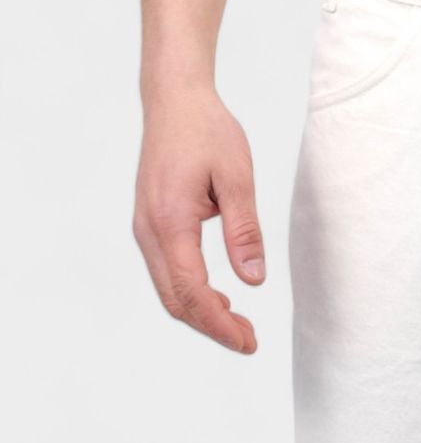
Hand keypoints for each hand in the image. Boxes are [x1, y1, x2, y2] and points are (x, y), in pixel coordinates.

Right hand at [134, 86, 264, 352]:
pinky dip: (191, 294)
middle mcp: (149, 230)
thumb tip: (253, 280)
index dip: (219, 324)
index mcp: (170, 221)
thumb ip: (244, 231)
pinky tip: (219, 298)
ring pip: (168, 290)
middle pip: (175, 300)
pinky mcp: (150, 225)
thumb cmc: (207, 131)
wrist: (174, 99)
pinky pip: (166, 273)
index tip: (247, 342)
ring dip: (201, 313)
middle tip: (249, 340)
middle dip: (211, 327)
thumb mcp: (237, 178)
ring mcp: (145, 229)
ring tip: (238, 324)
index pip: (192, 291)